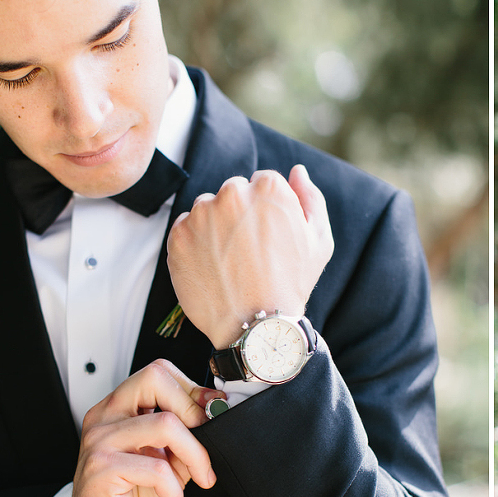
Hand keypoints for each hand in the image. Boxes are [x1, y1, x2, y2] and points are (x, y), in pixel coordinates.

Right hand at [72, 360, 223, 496]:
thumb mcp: (166, 461)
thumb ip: (185, 438)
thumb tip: (217, 416)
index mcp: (118, 408)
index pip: (157, 372)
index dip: (192, 389)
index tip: (213, 414)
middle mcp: (105, 417)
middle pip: (155, 380)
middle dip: (194, 411)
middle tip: (208, 446)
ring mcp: (100, 440)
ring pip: (165, 425)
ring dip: (196, 456)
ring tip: (201, 480)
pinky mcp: (100, 468)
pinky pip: (156, 469)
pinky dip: (175, 492)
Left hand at [167, 165, 334, 348]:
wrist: (255, 325)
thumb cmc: (291, 283)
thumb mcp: (319, 241)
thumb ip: (310, 198)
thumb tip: (297, 170)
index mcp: (268, 187)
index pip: (262, 182)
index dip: (267, 210)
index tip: (269, 236)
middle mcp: (232, 192)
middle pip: (233, 192)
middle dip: (239, 214)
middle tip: (249, 251)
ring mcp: (201, 214)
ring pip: (207, 209)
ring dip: (215, 227)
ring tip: (230, 261)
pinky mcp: (178, 235)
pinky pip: (185, 229)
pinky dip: (195, 245)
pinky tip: (212, 267)